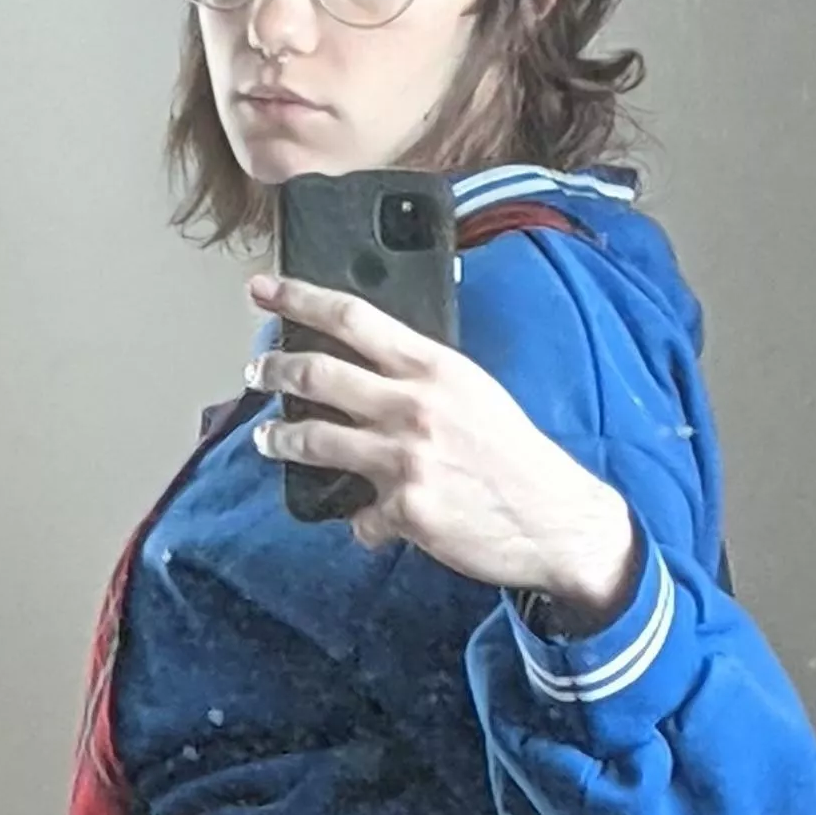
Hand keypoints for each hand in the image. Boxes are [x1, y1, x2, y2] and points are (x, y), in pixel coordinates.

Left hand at [244, 272, 640, 626]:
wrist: (558, 518)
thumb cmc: (516, 455)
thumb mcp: (474, 392)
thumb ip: (421, 378)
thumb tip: (371, 373)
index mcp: (432, 366)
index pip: (351, 318)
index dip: (298, 298)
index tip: (262, 289)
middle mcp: (412, 405)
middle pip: (315, 374)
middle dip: (273, 371)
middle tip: (257, 373)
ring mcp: (404, 458)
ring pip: (312, 441)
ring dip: (279, 441)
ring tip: (269, 442)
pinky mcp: (405, 510)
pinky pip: (359, 516)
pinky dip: (362, 522)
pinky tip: (373, 525)